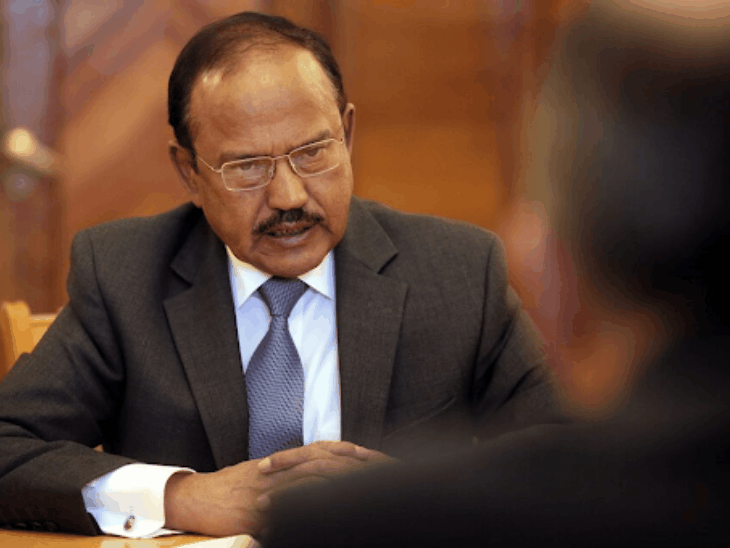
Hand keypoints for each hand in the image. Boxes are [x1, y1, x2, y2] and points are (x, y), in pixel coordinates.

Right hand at [164, 441, 390, 536]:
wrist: (199, 497)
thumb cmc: (232, 488)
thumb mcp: (267, 475)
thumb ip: (294, 475)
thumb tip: (320, 481)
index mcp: (287, 462)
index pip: (327, 450)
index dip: (355, 454)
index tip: (379, 460)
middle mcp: (283, 470)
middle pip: (326, 462)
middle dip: (356, 468)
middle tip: (384, 473)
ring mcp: (272, 489)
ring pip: (310, 482)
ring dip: (339, 486)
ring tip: (365, 493)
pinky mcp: (259, 511)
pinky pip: (287, 511)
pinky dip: (307, 512)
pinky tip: (328, 516)